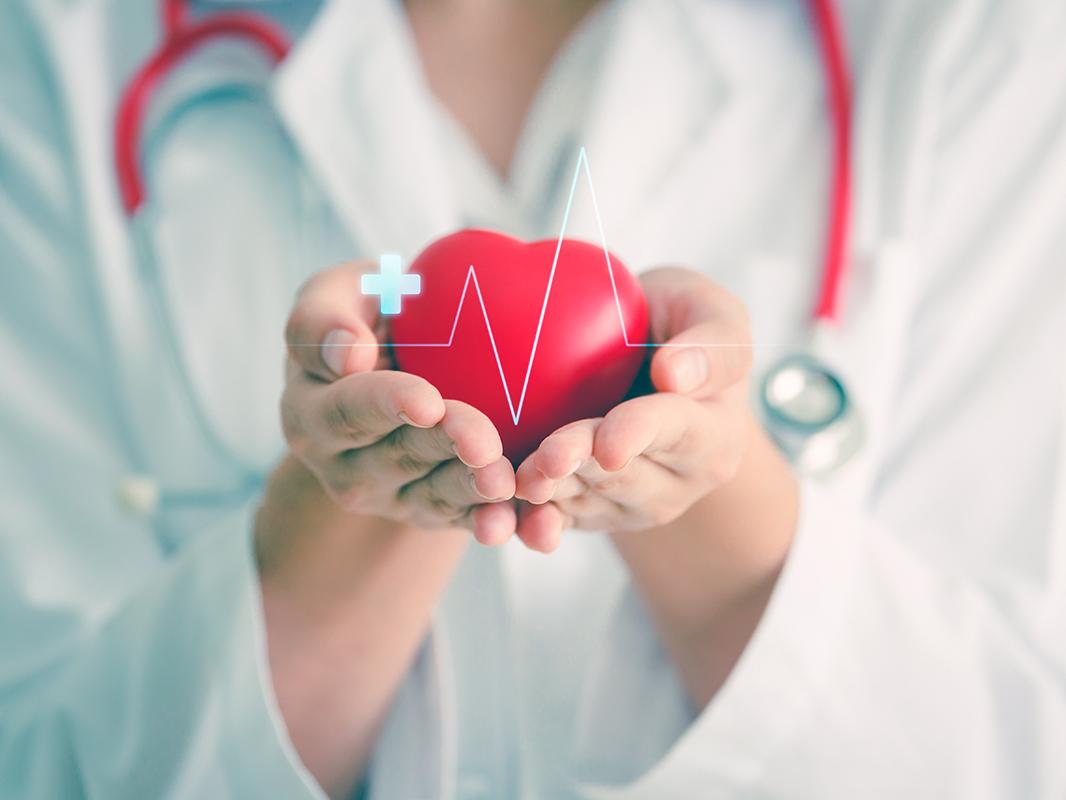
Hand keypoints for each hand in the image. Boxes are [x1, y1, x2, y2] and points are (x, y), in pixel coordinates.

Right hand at [280, 261, 517, 544]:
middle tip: (483, 441)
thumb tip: (348, 354)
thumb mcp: (336, 296)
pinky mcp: (437, 511)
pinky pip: (470, 519)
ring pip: (437, 496)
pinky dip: (501, 520)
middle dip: (444, 449)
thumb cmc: (370, 315)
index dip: (387, 406)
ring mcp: (393, 496)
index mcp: (313, 414)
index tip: (428, 401)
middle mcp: (346, 467)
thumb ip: (324, 317)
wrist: (404, 360)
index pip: (347, 411)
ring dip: (472, 492)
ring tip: (505, 481)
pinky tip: (533, 520)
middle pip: (400, 457)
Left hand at [513, 267, 753, 549]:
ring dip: (549, 494)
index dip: (639, 435)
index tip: (610, 445)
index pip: (677, 431)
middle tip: (546, 461)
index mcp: (714, 434)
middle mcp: (677, 481)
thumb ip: (712, 341)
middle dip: (581, 465)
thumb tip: (675, 375)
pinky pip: (557, 519)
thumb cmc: (677, 322)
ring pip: (585, 500)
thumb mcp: (708, 309)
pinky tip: (498, 522)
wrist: (640, 358)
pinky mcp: (589, 512)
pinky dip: (527, 520)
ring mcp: (631, 504)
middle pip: (622, 474)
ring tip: (515, 483)